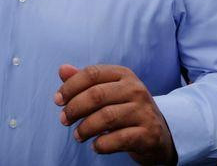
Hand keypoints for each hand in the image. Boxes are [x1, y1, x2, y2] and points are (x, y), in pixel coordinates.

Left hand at [54, 64, 175, 164]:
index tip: (58, 100)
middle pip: (97, 95)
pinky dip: (102, 144)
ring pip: (106, 117)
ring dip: (85, 128)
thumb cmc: (126, 110)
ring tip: (78, 135)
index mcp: (124, 75)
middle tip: (64, 120)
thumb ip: (85, 81)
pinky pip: (119, 139)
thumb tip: (62, 69)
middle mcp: (136, 89)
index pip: (92, 73)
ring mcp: (144, 111)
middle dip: (74, 108)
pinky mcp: (148, 134)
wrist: (159, 134)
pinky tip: (95, 146)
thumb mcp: (108, 91)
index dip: (70, 86)